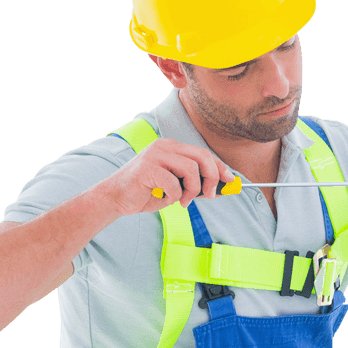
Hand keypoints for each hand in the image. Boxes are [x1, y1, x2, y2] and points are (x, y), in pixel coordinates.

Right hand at [97, 138, 236, 215]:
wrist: (116, 198)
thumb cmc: (147, 192)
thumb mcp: (177, 187)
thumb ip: (197, 184)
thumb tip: (223, 188)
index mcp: (172, 147)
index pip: (203, 153)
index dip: (220, 167)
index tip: (231, 181)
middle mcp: (165, 146)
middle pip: (202, 156)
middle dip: (212, 178)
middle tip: (209, 195)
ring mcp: (155, 154)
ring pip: (191, 169)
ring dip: (192, 190)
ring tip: (183, 200)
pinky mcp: (147, 167)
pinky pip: (173, 183)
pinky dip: (174, 196)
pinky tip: (164, 199)